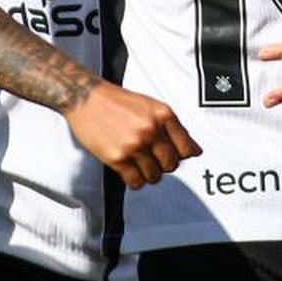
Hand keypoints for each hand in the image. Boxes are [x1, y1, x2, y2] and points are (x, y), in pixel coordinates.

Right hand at [64, 83, 201, 188]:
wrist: (86, 98)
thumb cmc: (117, 101)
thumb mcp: (150, 106)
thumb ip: (172, 127)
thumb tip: (194, 151)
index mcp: (162, 115)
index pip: (187, 148)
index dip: (182, 156)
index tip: (176, 157)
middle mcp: (150, 130)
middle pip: (172, 165)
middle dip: (164, 165)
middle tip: (153, 159)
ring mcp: (134, 145)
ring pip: (155, 176)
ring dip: (149, 174)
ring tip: (139, 163)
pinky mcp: (117, 158)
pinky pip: (136, 182)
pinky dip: (135, 181)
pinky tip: (129, 170)